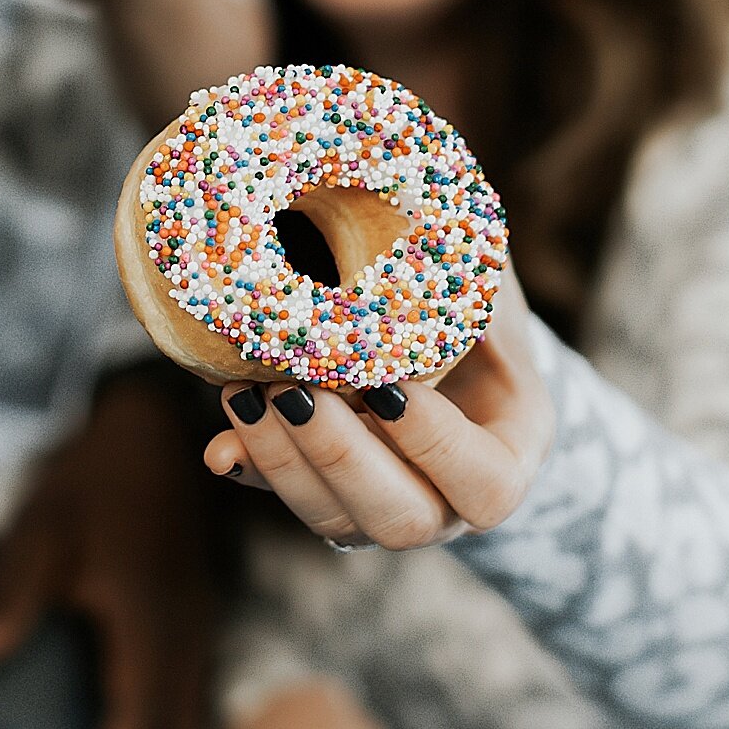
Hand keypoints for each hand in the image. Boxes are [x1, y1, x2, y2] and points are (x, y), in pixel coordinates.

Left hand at [0, 370, 218, 728]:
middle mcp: (183, 628)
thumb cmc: (91, 479)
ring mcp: (196, 627)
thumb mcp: (41, 522)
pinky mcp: (194, 623)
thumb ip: (11, 588)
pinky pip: (192, 702)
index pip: (138, 709)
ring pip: (189, 723)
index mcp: (148, 610)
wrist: (156, 430)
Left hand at [204, 289, 552, 550]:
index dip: (437, 449)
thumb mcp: (486, 288)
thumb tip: (422, 207)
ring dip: (284, 463)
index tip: (391, 390)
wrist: (448, 342)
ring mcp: (386, 506)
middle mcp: (449, 502)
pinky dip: (253, 469)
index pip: (487, 488)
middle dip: (341, 459)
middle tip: (295, 394)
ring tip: (245, 395)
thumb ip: (464, 273)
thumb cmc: (474, 309)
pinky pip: (290, 499)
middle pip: (401, 521)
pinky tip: (221, 445)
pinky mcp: (330, 495)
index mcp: (506, 457)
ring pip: (336, 521)